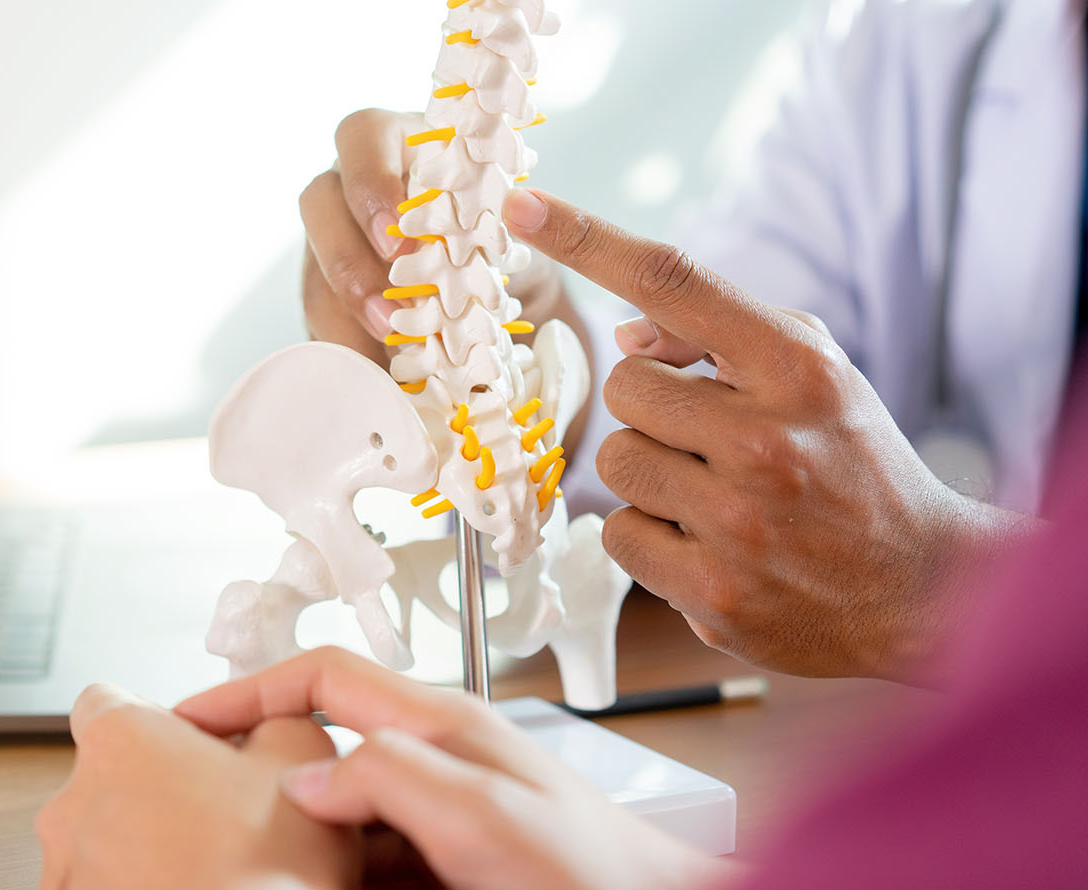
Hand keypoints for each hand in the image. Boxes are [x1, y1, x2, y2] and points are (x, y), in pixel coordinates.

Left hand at [36, 684, 359, 889]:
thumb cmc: (271, 868)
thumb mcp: (302, 751)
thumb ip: (266, 713)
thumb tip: (262, 722)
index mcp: (120, 742)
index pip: (104, 701)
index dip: (151, 720)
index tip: (184, 743)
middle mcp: (74, 804)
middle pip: (106, 777)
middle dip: (154, 790)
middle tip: (216, 816)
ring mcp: (66, 871)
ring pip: (101, 841)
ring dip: (143, 847)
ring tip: (208, 865)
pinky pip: (101, 886)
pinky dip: (138, 886)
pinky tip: (190, 887)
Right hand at [177, 648, 733, 889]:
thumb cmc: (597, 871)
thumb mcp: (482, 813)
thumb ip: (389, 775)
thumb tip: (308, 778)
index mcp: (440, 725)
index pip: (321, 676)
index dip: (248, 690)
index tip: (190, 719)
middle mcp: (437, 757)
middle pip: (322, 739)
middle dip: (260, 764)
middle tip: (208, 796)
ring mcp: (443, 809)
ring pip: (340, 808)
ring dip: (294, 831)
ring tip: (251, 855)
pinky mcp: (450, 859)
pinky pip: (370, 856)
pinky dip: (332, 871)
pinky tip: (314, 889)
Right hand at [300, 112, 592, 460]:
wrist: (489, 283)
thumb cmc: (492, 234)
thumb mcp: (502, 221)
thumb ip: (501, 217)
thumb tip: (520, 217)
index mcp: (396, 145)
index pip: (361, 136)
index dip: (369, 180)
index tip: (396, 233)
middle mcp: (350, 183)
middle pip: (318, 201)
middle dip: (347, 256)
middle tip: (387, 304)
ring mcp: (333, 238)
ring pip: (313, 265)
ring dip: (346, 307)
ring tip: (388, 342)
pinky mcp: (327, 290)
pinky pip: (321, 315)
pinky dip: (348, 340)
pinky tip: (377, 364)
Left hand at [501, 188, 1031, 681]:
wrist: (923, 588)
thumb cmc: (852, 463)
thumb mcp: (814, 374)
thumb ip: (721, 339)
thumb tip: (624, 336)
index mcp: (795, 369)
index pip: (672, 281)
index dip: (585, 238)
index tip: (521, 205)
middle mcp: (766, 441)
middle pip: (624, 384)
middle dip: (655, 408)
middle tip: (717, 439)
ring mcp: (739, 524)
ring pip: (615, 462)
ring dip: (651, 474)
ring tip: (718, 495)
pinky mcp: (715, 596)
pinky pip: (619, 536)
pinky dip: (653, 538)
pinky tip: (712, 546)